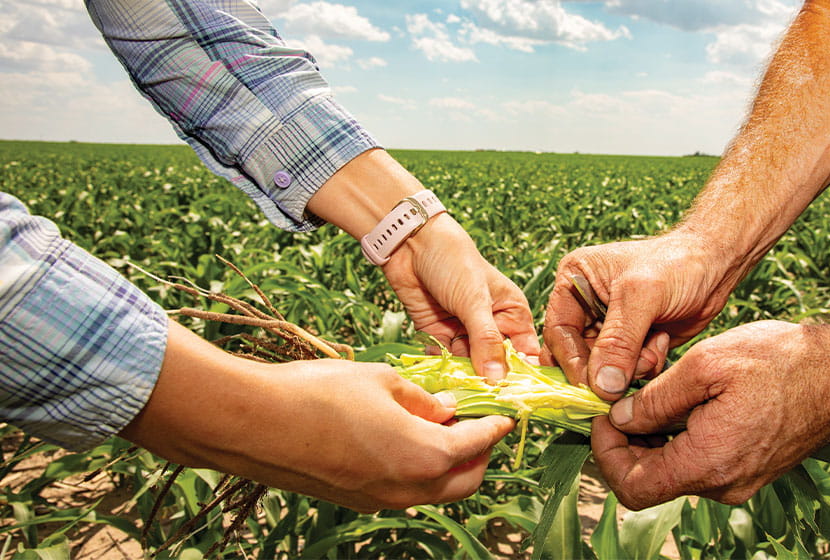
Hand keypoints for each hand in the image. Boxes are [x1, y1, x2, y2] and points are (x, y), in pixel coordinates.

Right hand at [121, 321, 515, 511]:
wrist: (254, 422)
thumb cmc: (318, 393)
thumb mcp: (382, 381)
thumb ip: (422, 399)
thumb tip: (444, 409)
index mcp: (425, 455)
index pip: (478, 444)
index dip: (495, 426)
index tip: (506, 414)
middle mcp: (408, 488)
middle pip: (466, 481)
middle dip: (479, 454)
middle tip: (477, 422)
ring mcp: (381, 500)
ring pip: (435, 491)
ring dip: (448, 465)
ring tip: (440, 428)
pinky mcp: (356, 500)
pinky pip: (404, 491)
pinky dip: (418, 470)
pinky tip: (405, 439)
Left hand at [305, 149, 539, 379]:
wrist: (409, 243)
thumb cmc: (453, 261)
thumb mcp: (474, 301)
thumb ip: (486, 341)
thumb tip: (499, 380)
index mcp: (512, 313)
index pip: (525, 352)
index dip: (523, 376)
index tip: (518, 401)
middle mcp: (492, 326)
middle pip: (496, 365)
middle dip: (489, 383)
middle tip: (484, 404)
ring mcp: (464, 332)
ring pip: (469, 367)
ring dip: (464, 380)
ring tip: (460, 397)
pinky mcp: (438, 335)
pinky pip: (444, 361)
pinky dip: (442, 371)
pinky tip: (440, 382)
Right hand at [542, 232, 736, 399]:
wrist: (717, 266)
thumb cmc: (677, 265)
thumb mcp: (642, 297)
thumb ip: (619, 342)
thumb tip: (600, 387)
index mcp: (573, 282)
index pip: (558, 332)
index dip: (570, 361)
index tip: (590, 386)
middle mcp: (585, 306)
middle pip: (576, 355)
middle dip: (602, 370)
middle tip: (621, 382)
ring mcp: (609, 328)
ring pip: (602, 369)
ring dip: (628, 369)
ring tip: (654, 347)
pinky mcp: (631, 344)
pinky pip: (625, 372)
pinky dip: (644, 368)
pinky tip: (661, 343)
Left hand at [591, 320, 829, 508]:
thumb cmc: (781, 362)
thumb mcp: (706, 366)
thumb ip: (655, 399)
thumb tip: (619, 417)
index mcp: (707, 464)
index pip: (632, 487)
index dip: (606, 453)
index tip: (603, 414)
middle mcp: (722, 484)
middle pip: (650, 481)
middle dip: (625, 442)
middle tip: (621, 399)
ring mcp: (738, 480)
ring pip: (673, 469)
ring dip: (652, 437)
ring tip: (652, 392)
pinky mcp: (749, 467)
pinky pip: (698, 461)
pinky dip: (678, 436)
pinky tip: (681, 401)